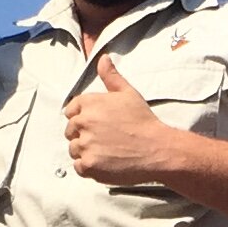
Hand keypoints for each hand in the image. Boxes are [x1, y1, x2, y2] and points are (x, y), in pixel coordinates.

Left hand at [63, 58, 181, 186]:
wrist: (157, 149)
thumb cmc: (143, 121)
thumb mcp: (129, 93)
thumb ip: (111, 76)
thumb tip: (102, 58)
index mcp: (89, 103)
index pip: (70, 111)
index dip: (82, 119)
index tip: (96, 125)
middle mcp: (83, 122)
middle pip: (70, 131)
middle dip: (83, 135)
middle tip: (105, 140)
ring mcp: (85, 144)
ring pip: (74, 150)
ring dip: (86, 152)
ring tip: (107, 152)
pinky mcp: (89, 164)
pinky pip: (79, 167)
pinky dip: (89, 167)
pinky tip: (105, 163)